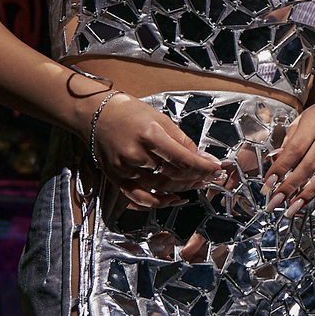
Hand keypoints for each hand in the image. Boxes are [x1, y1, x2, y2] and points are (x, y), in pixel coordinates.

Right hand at [89, 93, 224, 207]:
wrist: (97, 115)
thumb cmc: (130, 113)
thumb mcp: (161, 118)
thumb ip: (183, 141)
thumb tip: (203, 157)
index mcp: (150, 135)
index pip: (184, 159)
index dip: (204, 167)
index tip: (217, 169)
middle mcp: (137, 154)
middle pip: (174, 175)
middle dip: (197, 178)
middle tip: (210, 177)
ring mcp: (125, 169)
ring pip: (161, 187)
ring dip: (183, 188)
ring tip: (196, 183)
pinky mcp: (117, 178)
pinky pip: (140, 198)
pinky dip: (159, 202)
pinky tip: (173, 198)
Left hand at [264, 95, 314, 214]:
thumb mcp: (301, 121)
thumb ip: (289, 141)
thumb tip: (275, 162)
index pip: (295, 149)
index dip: (281, 168)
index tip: (268, 183)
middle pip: (310, 164)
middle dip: (291, 185)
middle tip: (276, 200)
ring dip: (309, 193)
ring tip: (294, 207)